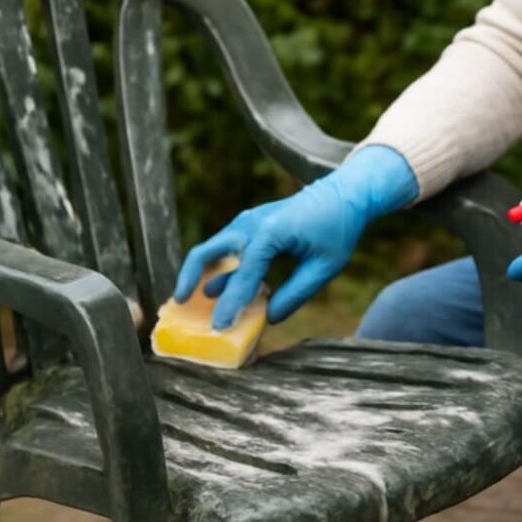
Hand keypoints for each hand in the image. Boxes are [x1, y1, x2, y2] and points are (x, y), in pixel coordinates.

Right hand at [174, 145, 418, 328]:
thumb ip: (296, 294)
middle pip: (207, 252)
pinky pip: (225, 248)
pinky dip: (216, 268)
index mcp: (271, 232)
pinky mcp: (248, 225)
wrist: (342, 194)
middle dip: (189, 279)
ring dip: (199, 274)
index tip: (220, 326)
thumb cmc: (337, 229)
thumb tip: (269, 318)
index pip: (244, 274)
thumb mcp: (324, 267)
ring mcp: (246, 222)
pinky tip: (217, 289)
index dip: (231, 302)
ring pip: (211, 249)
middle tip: (180, 304)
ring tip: (191, 303)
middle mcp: (250, 224)